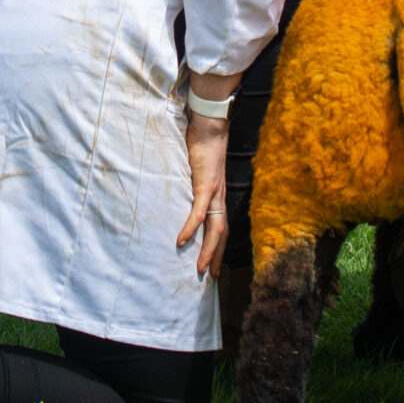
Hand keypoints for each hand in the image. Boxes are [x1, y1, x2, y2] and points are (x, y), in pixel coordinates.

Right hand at [176, 91, 234, 278]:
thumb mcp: (198, 170)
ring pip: (214, 229)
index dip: (220, 247)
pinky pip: (198, 212)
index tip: (215, 265)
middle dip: (217, 257)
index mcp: (219, 195)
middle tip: (211, 276)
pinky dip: (191, 228)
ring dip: (208, 251)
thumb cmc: (203, 145)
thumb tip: (184, 191)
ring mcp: (214, 192)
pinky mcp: (205, 185)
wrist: (210, 126)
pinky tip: (181, 241)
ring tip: (200, 268)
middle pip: (222, 234)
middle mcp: (220, 197)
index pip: (222, 227)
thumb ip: (194, 183)